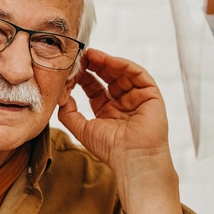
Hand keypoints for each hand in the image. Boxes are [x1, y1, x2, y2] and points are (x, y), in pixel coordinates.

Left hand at [57, 48, 171, 169]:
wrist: (132, 158)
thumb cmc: (110, 149)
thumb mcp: (82, 129)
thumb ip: (68, 113)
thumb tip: (62, 96)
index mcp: (107, 111)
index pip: (94, 88)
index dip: (84, 77)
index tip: (72, 68)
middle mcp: (123, 102)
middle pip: (108, 77)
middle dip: (94, 65)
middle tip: (81, 56)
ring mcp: (137, 97)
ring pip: (122, 73)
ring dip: (107, 62)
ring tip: (92, 55)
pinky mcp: (151, 94)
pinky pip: (138, 74)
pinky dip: (123, 65)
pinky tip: (109, 60)